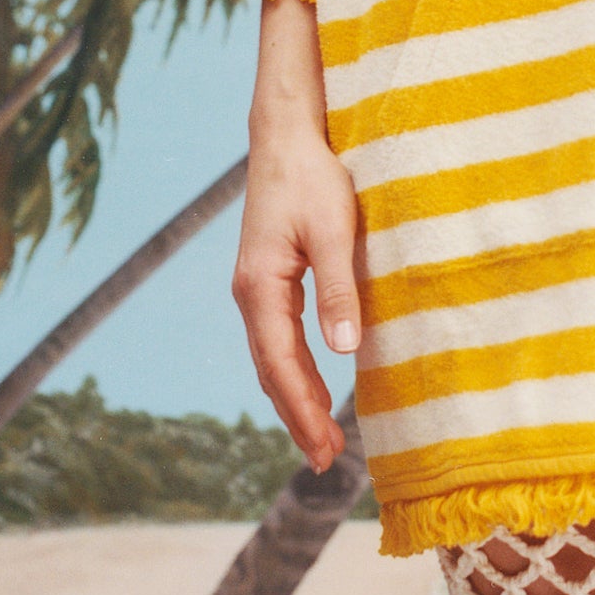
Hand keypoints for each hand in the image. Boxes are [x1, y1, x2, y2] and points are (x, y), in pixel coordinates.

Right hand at [232, 0, 360, 473]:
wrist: (286, 133)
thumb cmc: (313, 176)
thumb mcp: (333, 231)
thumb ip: (339, 289)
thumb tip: (345, 351)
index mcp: (260, 287)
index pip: (282, 364)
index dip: (303, 410)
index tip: (324, 449)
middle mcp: (249, 293)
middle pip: (271, 370)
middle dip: (296, 416)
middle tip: (324, 461)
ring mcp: (254, 286)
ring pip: (271, 357)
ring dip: (294, 397)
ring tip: (320, 437)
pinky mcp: (267, 276)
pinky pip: (276, 337)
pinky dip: (292, 368)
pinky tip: (313, 384)